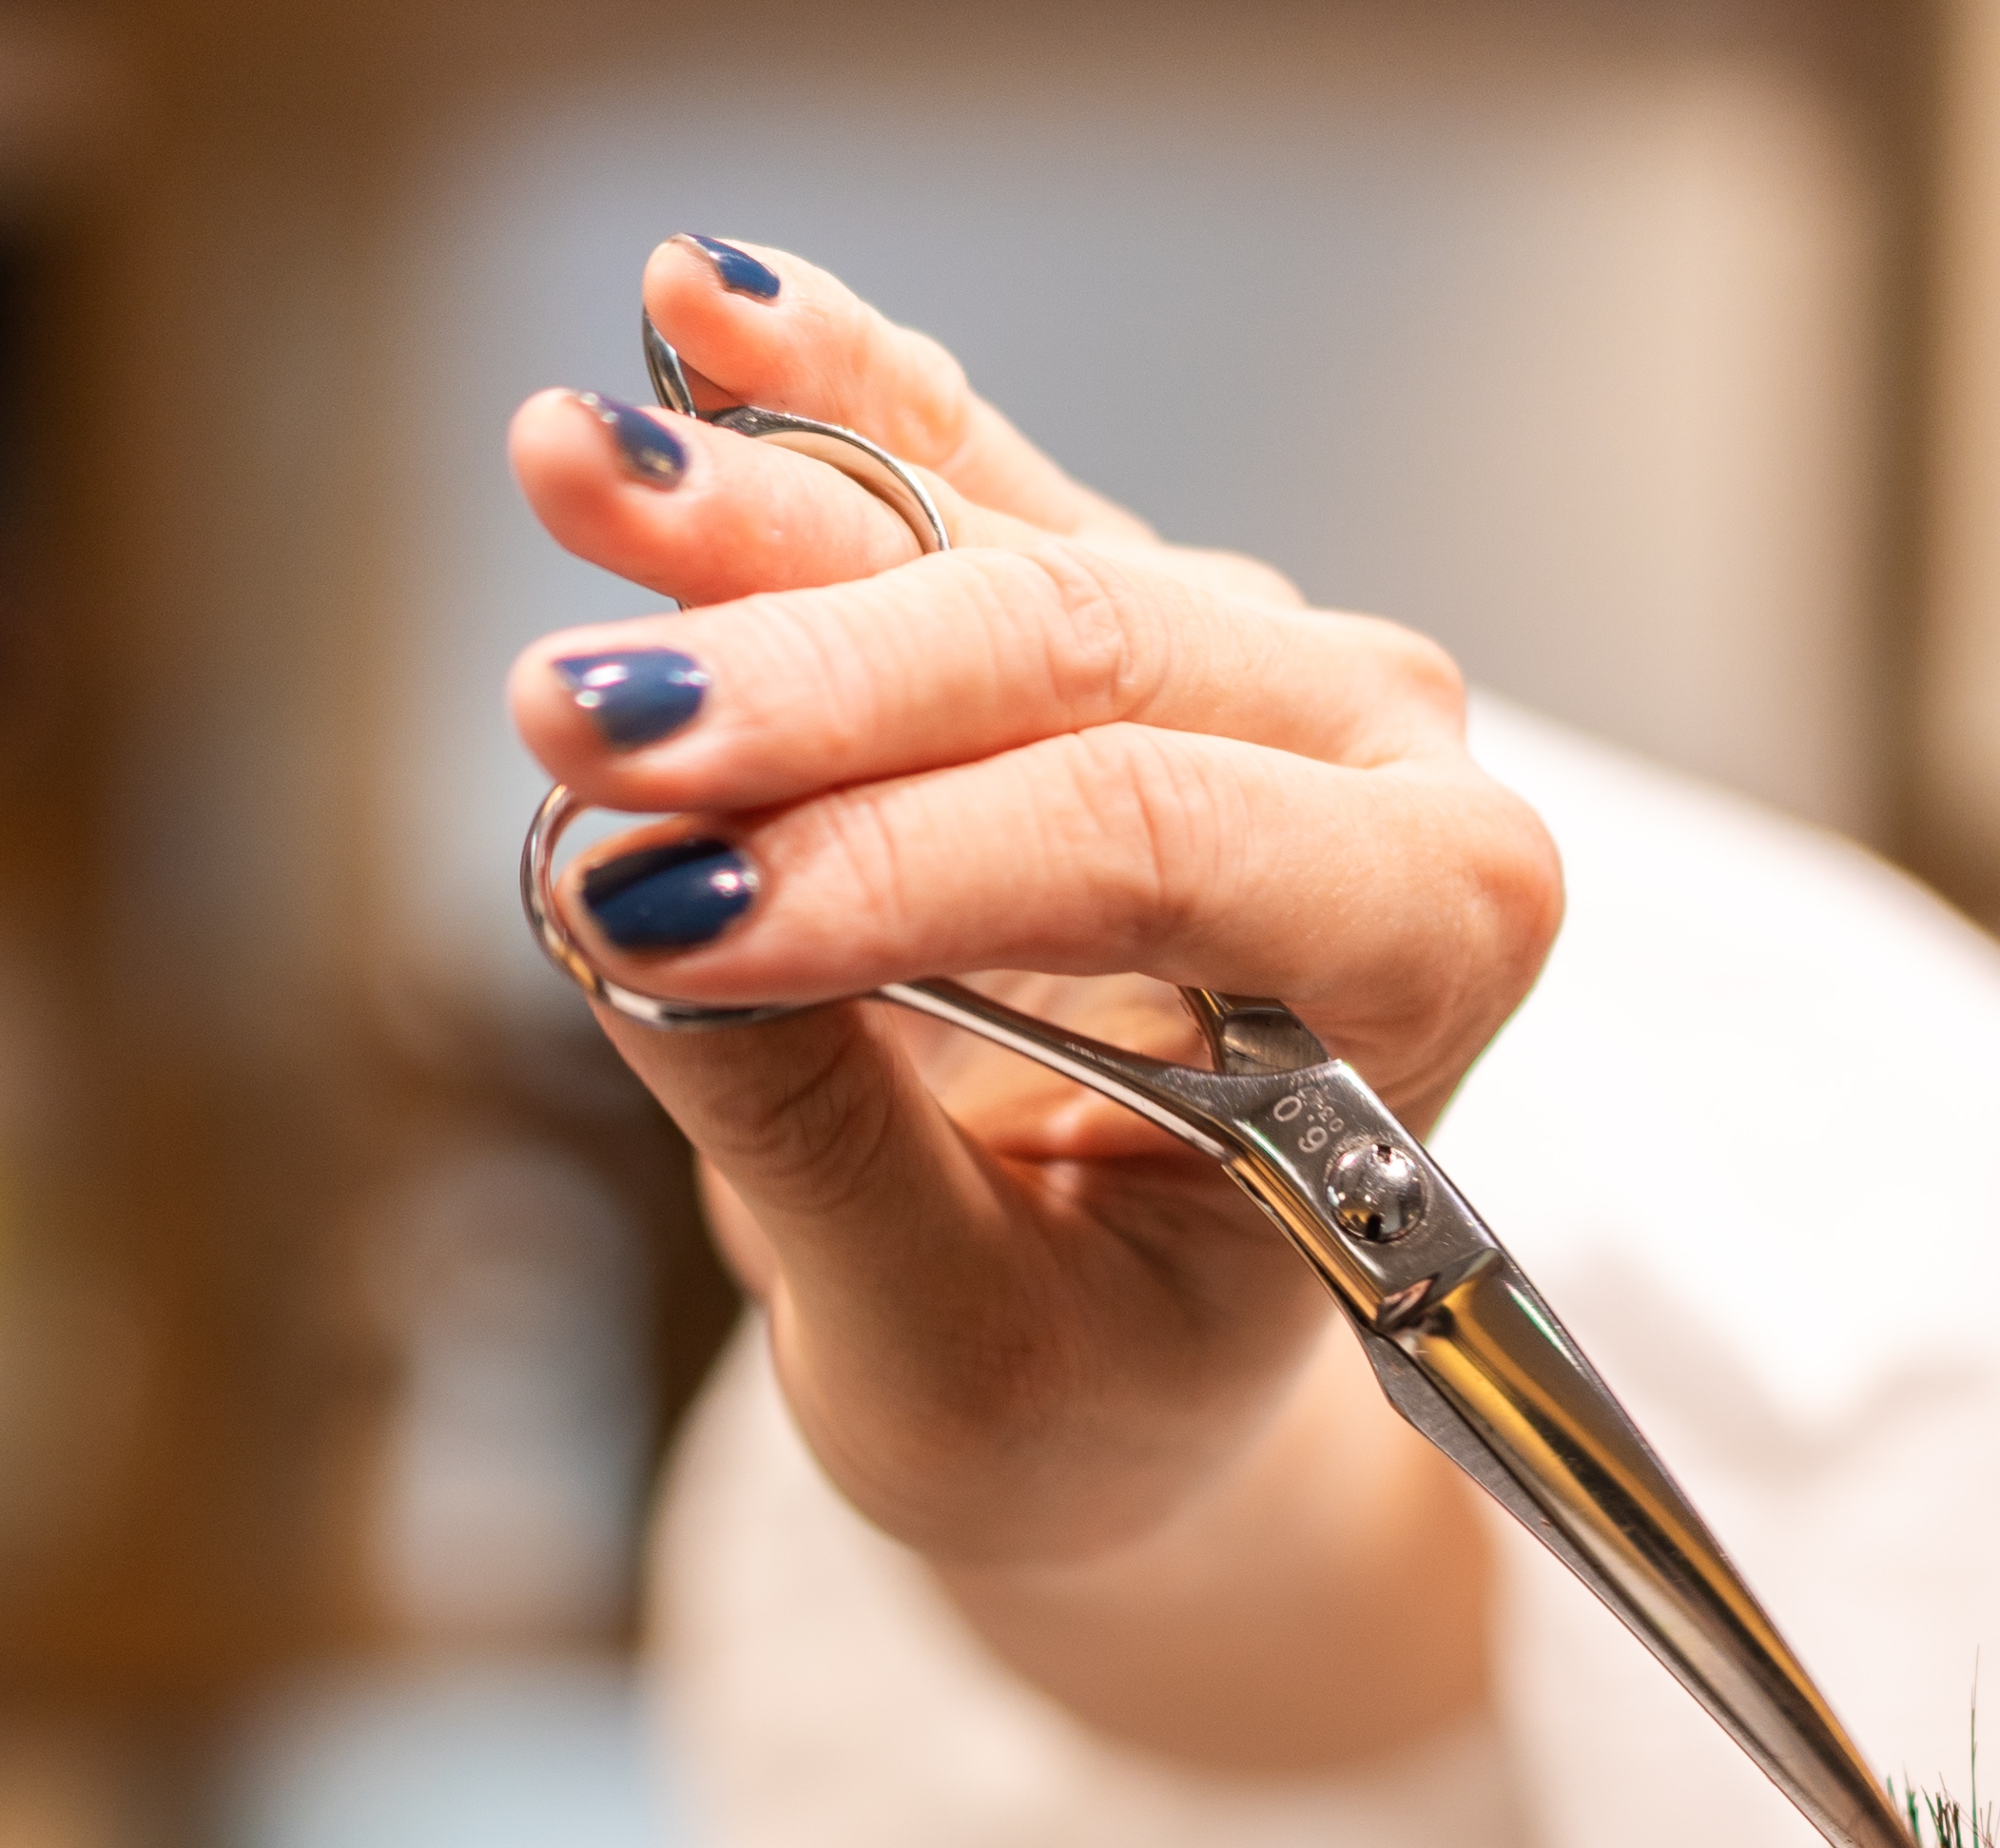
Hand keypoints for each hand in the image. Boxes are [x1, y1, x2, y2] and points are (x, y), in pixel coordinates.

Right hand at [507, 240, 1526, 1769]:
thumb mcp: (955, 1354)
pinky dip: (821, 398)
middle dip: (805, 680)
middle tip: (571, 712)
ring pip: (985, 539)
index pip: (1152, 848)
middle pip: (1072, 656)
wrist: (1109, 1364)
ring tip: (574, 470)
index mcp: (1428, 949)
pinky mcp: (1089, 599)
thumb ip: (817, 1144)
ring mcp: (1240, 655)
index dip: (900, 857)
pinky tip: (701, 307)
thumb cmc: (1087, 1387)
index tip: (674, 911)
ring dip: (763, 503)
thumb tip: (630, 916)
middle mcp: (1377, 759)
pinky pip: (947, 461)